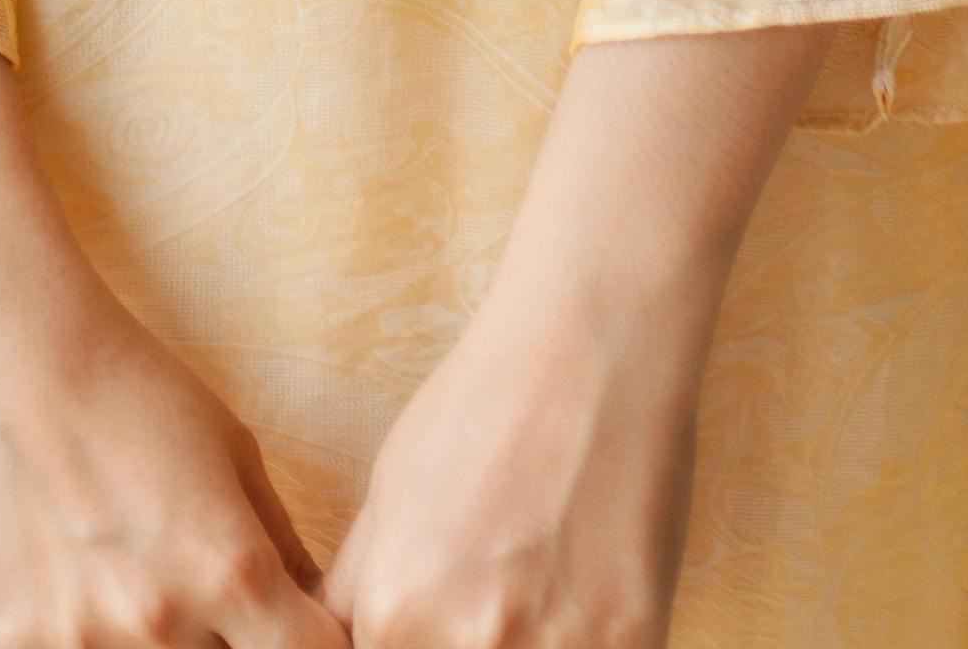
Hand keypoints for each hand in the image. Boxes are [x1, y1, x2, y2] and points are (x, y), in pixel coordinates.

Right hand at [0, 28, 341, 648]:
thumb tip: (319, 620)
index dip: (305, 641)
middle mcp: (159, 624)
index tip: (288, 621)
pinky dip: (85, 638)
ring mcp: (79, 647)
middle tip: (192, 579)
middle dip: (224, 639)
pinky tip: (70, 580)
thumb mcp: (232, 450)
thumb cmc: (126, 384)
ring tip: (125, 569)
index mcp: (229, 568)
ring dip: (154, 643)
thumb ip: (281, 550)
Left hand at [326, 24, 829, 648]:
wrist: (591, 349)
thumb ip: (359, 592)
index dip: (416, 640)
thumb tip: (336, 639)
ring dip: (533, 645)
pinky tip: (586, 591)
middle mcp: (466, 646)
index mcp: (392, 615)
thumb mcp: (388, 497)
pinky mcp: (631, 646)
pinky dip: (589, 642)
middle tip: (497, 590)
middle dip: (468, 645)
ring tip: (543, 587)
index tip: (441, 615)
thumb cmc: (482, 408)